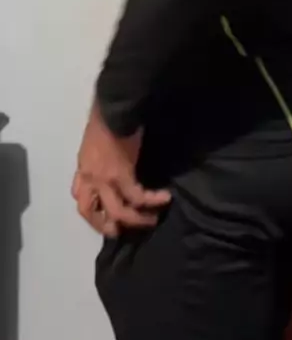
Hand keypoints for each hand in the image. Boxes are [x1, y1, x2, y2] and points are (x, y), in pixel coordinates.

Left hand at [72, 102, 170, 236]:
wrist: (114, 108)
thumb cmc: (107, 119)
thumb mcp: (95, 142)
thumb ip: (100, 158)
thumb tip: (113, 164)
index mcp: (83, 168)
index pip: (78, 195)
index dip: (90, 209)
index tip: (103, 214)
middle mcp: (89, 177)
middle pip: (90, 212)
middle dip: (106, 225)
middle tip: (122, 231)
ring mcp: (104, 179)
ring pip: (117, 211)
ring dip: (136, 219)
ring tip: (152, 219)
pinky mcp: (122, 175)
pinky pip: (138, 196)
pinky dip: (152, 200)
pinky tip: (165, 198)